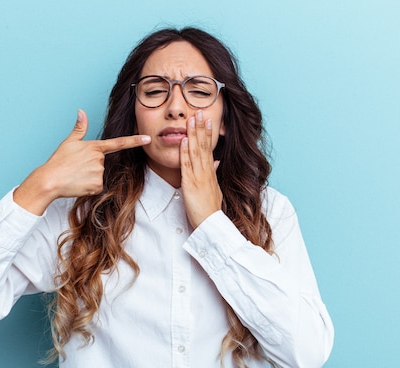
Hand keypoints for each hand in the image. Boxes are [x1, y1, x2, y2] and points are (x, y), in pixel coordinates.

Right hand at [14, 109, 150, 214]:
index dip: (135, 141)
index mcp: (95, 147)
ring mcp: (99, 173)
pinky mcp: (97, 186)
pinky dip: (89, 188)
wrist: (49, 180)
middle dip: (91, 167)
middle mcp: (99, 159)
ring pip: (100, 176)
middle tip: (76, 168)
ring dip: (89, 178)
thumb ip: (79, 127)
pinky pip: (97, 187)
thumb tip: (81, 111)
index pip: (119, 143)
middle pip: (102, 164)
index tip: (148, 138)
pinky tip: (79, 185)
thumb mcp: (69, 142)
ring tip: (76, 176)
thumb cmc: (58, 161)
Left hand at [180, 110, 222, 227]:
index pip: (209, 148)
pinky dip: (186, 152)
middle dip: (201, 128)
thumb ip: (214, 174)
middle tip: (199, 111)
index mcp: (210, 172)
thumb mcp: (215, 189)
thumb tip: (216, 162)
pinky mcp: (191, 184)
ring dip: (194, 134)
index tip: (206, 120)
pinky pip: (187, 165)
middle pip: (204, 145)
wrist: (211, 224)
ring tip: (192, 119)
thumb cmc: (210, 210)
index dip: (207, 133)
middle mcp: (206, 172)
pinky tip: (184, 140)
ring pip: (196, 151)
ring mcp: (199, 177)